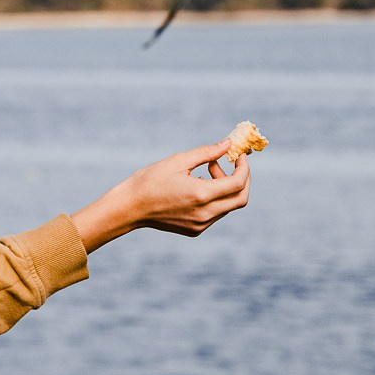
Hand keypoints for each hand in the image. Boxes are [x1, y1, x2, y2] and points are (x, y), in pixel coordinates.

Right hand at [70, 141, 251, 252]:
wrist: (130, 207)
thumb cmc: (151, 180)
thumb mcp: (179, 161)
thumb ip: (207, 153)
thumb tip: (228, 144)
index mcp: (201, 195)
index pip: (238, 183)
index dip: (244, 167)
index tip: (239, 154)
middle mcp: (205, 214)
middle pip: (240, 199)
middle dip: (242, 179)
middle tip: (232, 163)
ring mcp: (201, 225)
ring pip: (228, 206)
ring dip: (225, 187)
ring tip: (206, 170)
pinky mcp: (195, 230)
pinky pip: (215, 213)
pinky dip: (215, 197)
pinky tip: (197, 185)